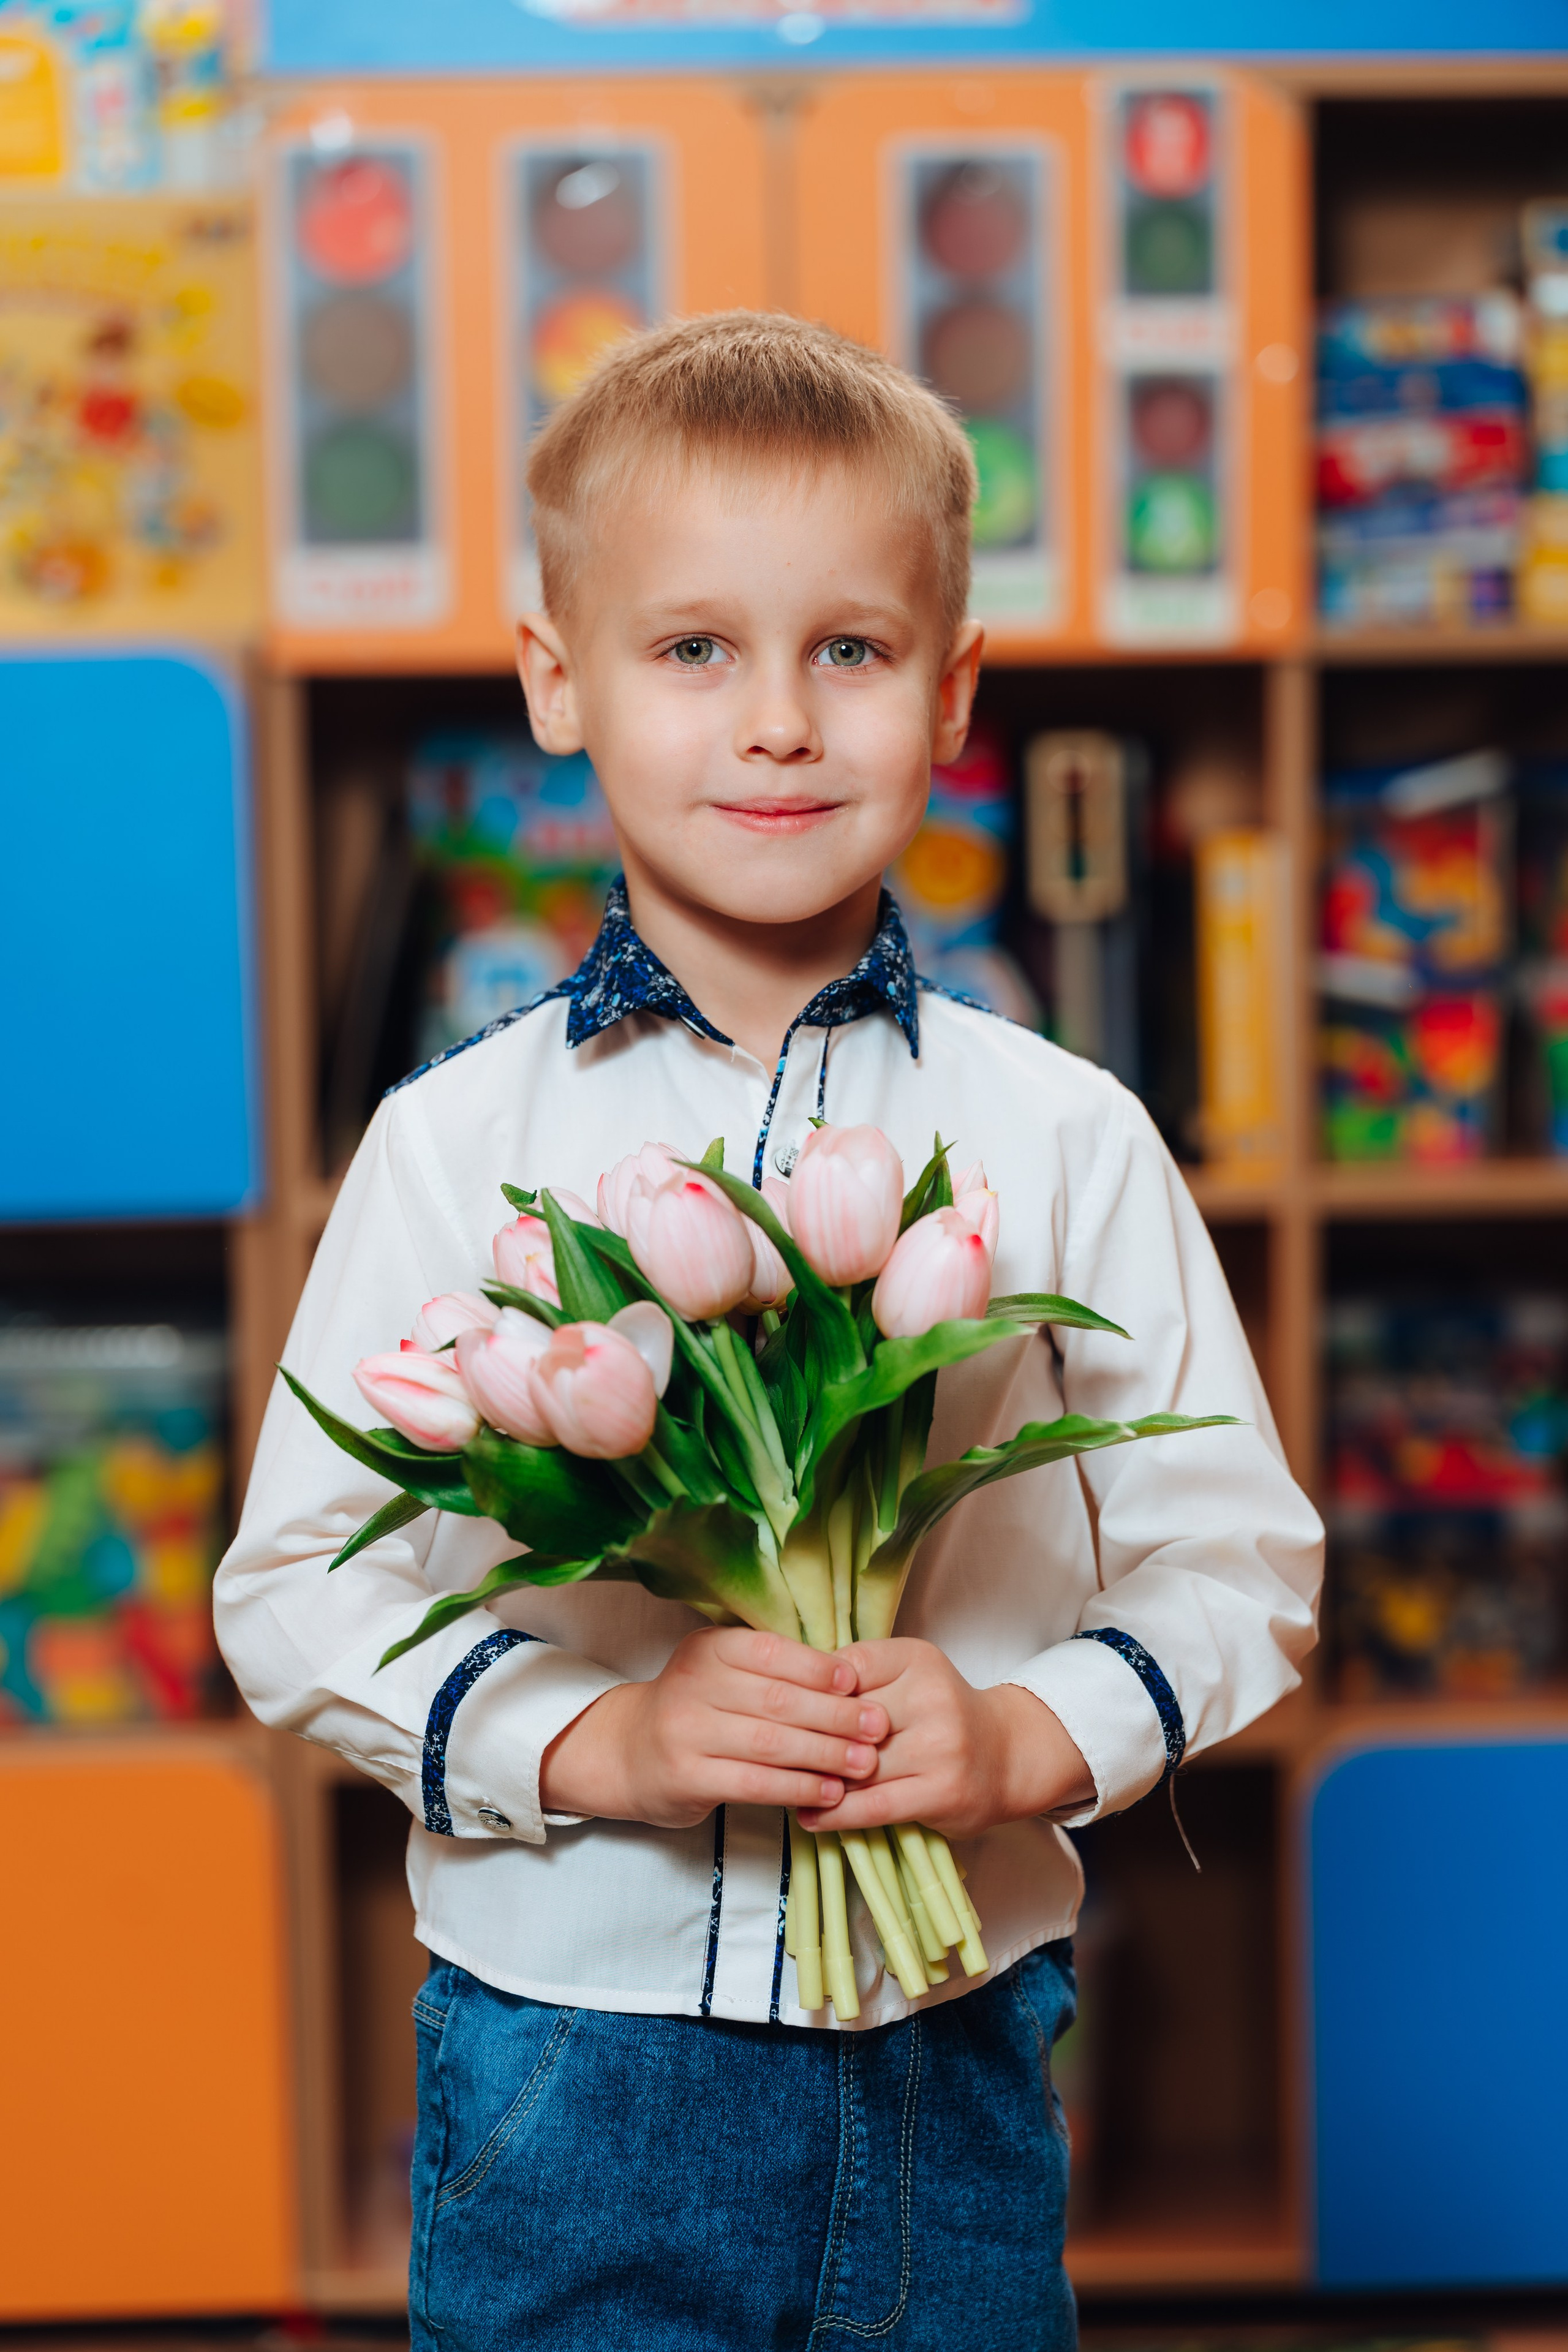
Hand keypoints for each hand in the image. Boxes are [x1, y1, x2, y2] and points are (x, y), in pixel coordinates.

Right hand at [539, 1626, 890, 1830]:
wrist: (629, 1752)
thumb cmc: (696, 1708)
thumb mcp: (722, 1671)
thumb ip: (771, 1670)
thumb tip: (848, 1678)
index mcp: (707, 1649)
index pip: (771, 1652)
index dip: (817, 1668)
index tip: (857, 1683)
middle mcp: (692, 1685)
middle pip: (777, 1700)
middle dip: (835, 1715)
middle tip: (877, 1726)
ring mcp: (686, 1733)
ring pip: (770, 1743)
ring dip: (825, 1754)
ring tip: (864, 1763)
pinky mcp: (686, 1777)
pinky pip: (754, 1783)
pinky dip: (798, 1788)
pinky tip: (829, 1792)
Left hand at [796, 1637, 1094, 1838]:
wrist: (1007, 1756)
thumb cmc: (942, 1714)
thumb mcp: (908, 1674)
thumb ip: (859, 1675)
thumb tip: (786, 1687)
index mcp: (917, 1659)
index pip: (842, 1669)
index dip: (805, 1693)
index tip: (774, 1709)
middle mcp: (931, 1697)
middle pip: (845, 1720)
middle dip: (803, 1739)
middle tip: (760, 1751)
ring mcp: (939, 1747)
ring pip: (854, 1766)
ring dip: (813, 1780)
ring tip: (777, 1787)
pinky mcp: (940, 1792)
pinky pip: (873, 1806)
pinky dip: (835, 1814)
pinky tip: (809, 1817)